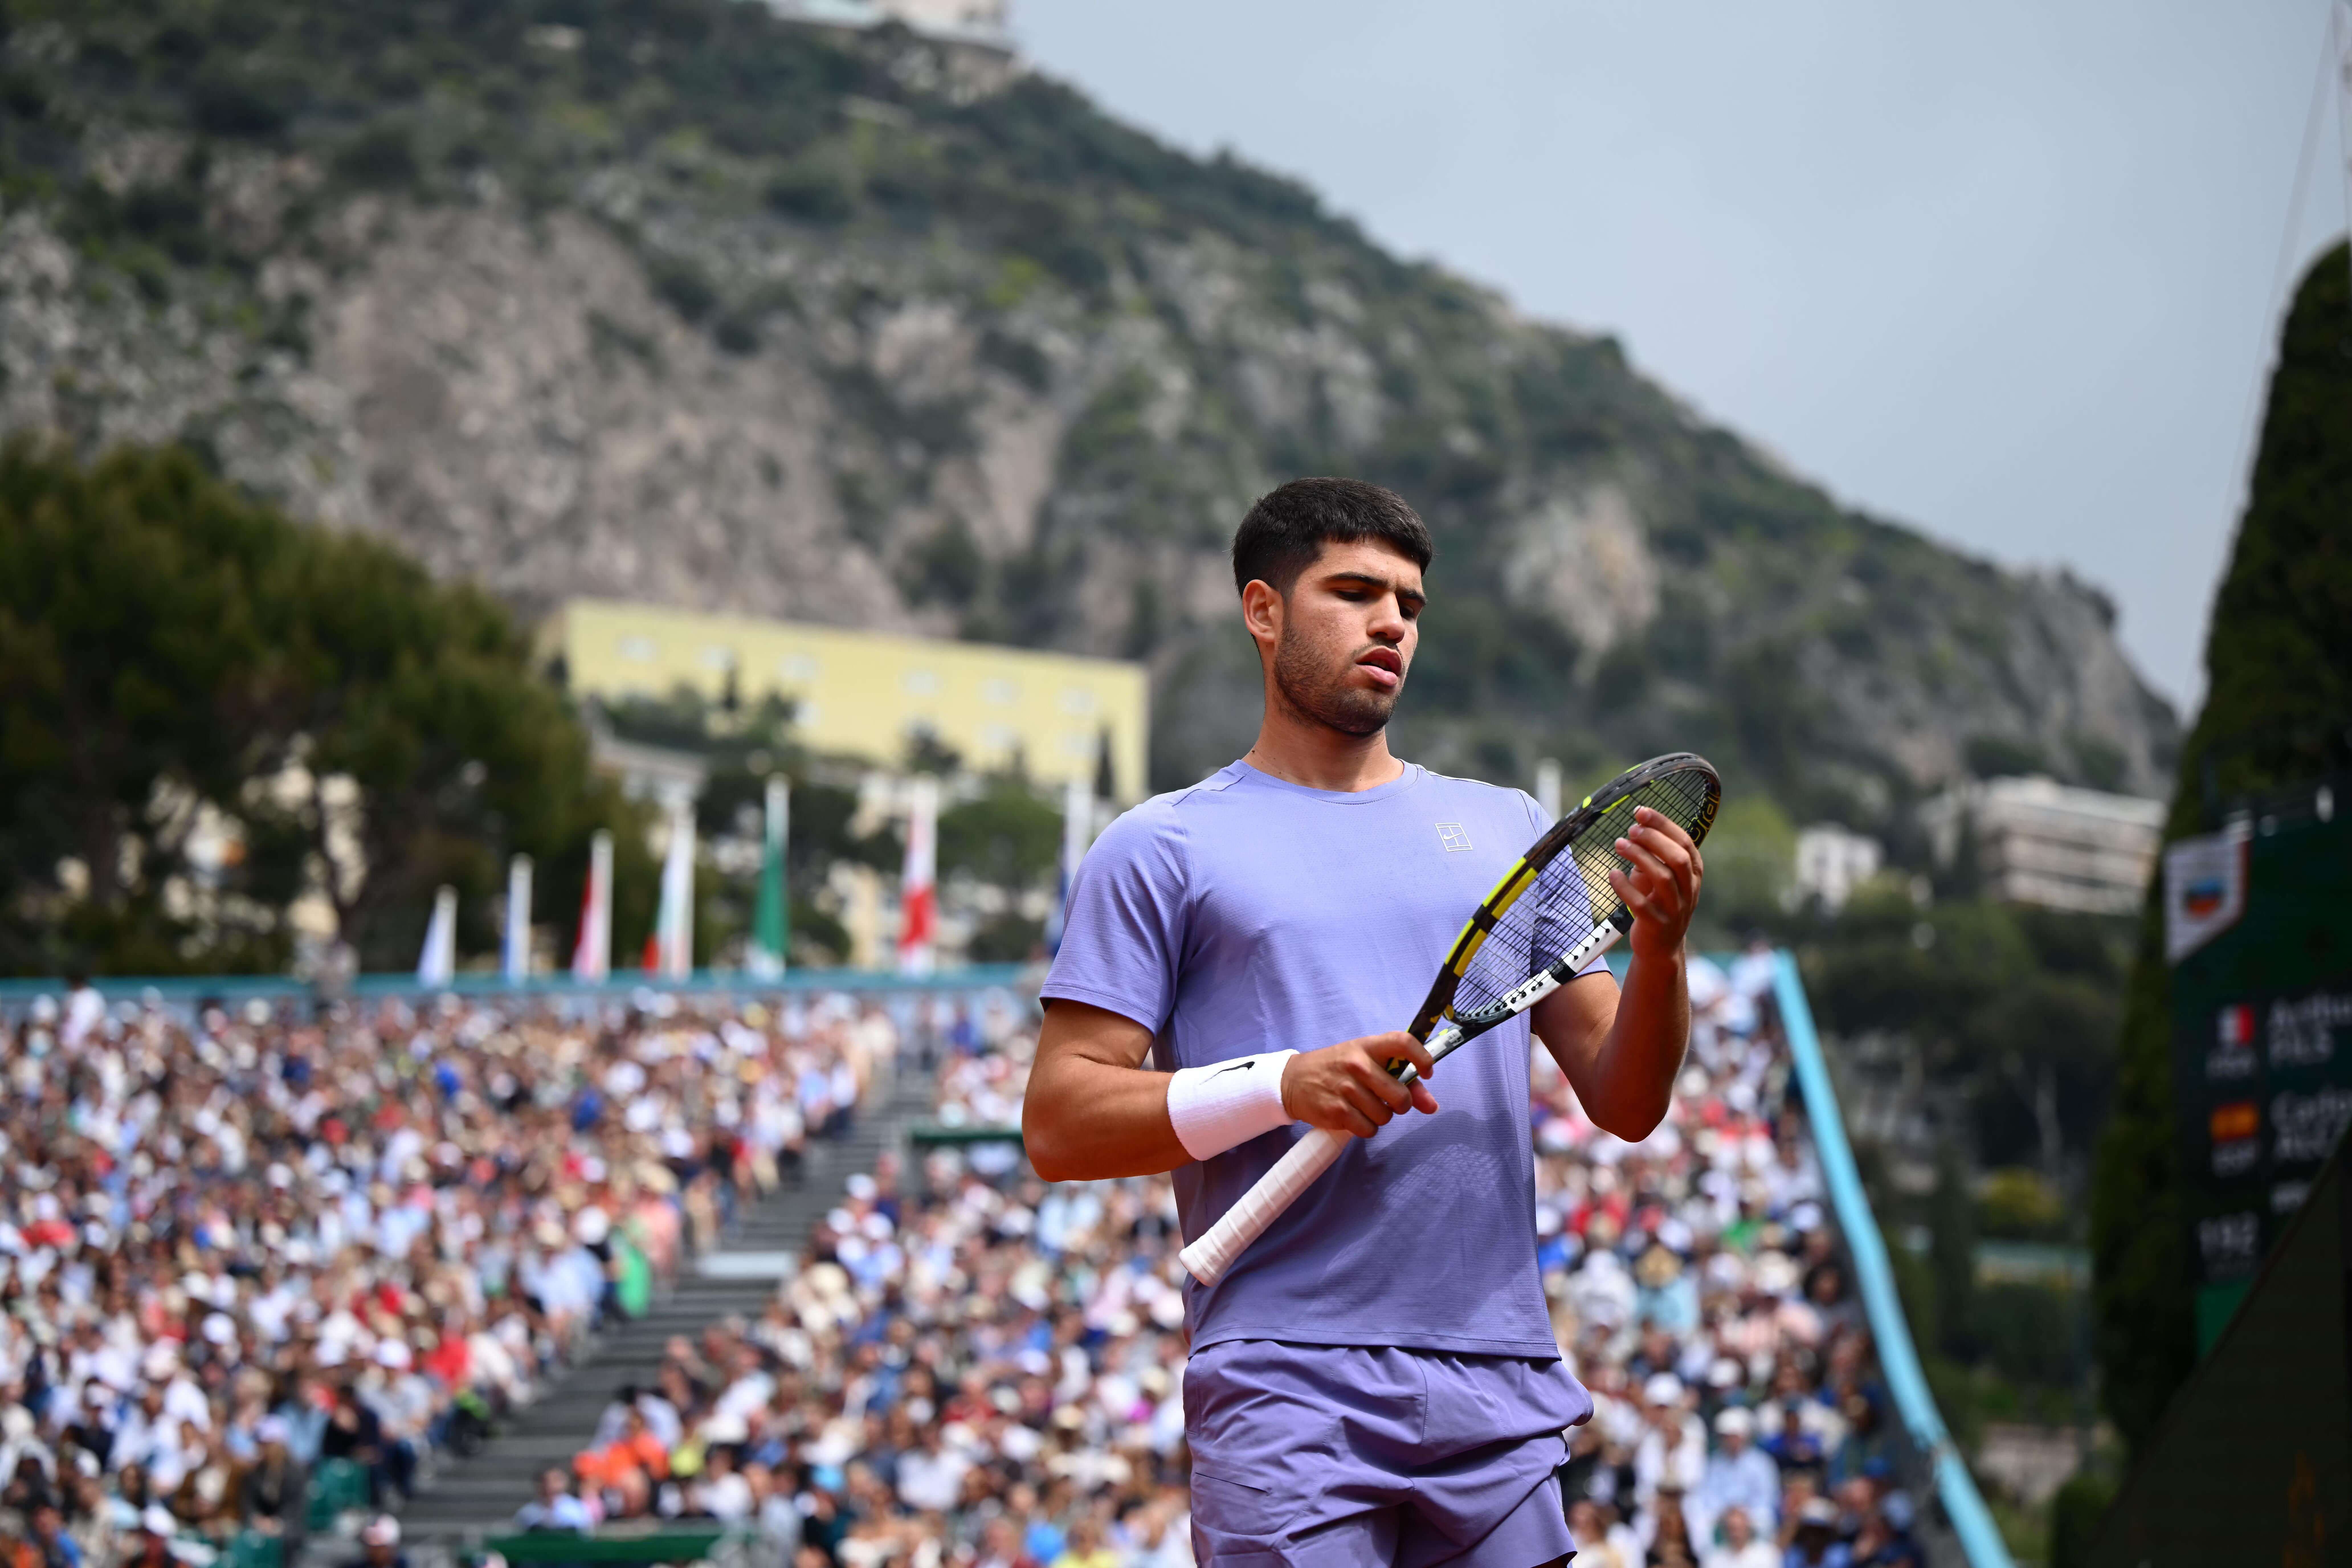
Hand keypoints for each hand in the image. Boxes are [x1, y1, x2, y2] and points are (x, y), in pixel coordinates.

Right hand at [1279, 1031, 1439, 1138]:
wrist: (1293, 1080)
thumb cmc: (1338, 1069)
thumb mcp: (1366, 1063)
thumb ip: (1403, 1081)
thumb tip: (1432, 1106)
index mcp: (1368, 1046)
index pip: (1403, 1042)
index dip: (1422, 1058)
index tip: (1427, 1072)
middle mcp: (1357, 1065)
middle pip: (1400, 1095)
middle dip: (1401, 1104)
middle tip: (1389, 1101)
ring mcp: (1346, 1088)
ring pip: (1385, 1116)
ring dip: (1380, 1117)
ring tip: (1364, 1106)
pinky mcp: (1336, 1111)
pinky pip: (1369, 1130)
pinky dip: (1366, 1128)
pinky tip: (1354, 1116)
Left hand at [1610, 804, 1703, 959]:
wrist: (1661, 947)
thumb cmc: (1658, 903)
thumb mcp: (1661, 877)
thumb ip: (1655, 854)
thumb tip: (1638, 824)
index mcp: (1693, 875)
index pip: (1685, 843)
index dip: (1664, 825)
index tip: (1642, 811)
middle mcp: (1689, 891)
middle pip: (1678, 858)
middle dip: (1654, 839)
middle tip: (1632, 829)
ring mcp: (1675, 909)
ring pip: (1662, 878)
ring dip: (1639, 857)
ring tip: (1619, 844)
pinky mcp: (1657, 925)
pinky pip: (1641, 904)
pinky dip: (1624, 886)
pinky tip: (1612, 873)